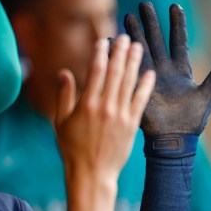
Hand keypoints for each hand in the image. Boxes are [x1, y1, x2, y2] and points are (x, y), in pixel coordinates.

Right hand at [54, 35, 154, 178]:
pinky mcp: (131, 125)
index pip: (95, 71)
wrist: (92, 174)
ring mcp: (120, 116)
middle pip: (115, 73)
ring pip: (129, 83)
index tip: (104, 40)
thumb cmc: (72, 149)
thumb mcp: (60, 122)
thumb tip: (64, 73)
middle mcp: (104, 107)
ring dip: (134, 63)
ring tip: (139, 47)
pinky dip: (146, 86)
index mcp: (86, 104)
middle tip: (126, 37)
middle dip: (120, 52)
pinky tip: (150, 73)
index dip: (101, 53)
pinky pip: (141, 101)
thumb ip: (64, 96)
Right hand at [124, 2, 210, 136]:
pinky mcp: (138, 86)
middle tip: (144, 4)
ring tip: (127, 16)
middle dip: (150, 22)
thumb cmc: (193, 121)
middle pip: (156, 40)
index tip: (174, 5)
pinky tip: (112, 41)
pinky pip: (128, 68)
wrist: (175, 140)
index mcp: (181, 70)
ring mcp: (150, 77)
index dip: (177, 24)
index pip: (179, 41)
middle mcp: (164, 70)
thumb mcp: (207, 95)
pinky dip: (121, 55)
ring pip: (141, 50)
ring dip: (134, 34)